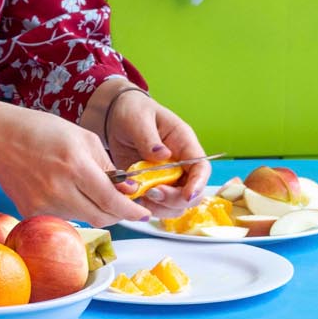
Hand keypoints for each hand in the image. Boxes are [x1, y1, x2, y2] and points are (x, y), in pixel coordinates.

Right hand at [0, 104, 150, 227]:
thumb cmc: (41, 130)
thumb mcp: (83, 138)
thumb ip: (107, 165)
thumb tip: (126, 190)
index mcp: (75, 165)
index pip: (112, 200)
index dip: (131, 210)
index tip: (144, 213)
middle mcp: (59, 189)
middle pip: (101, 217)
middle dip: (117, 213)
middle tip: (123, 205)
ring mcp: (43, 204)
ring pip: (83, 218)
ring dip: (93, 208)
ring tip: (83, 186)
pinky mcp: (31, 213)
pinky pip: (62, 218)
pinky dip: (71, 208)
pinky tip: (62, 189)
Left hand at [103, 89, 209, 215]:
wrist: (116, 116)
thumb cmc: (134, 111)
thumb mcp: (139, 118)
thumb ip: (148, 137)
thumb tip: (162, 155)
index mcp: (184, 143)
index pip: (201, 168)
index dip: (198, 184)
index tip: (187, 195)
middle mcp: (180, 164)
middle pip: (192, 193)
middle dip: (175, 199)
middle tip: (152, 193)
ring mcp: (167, 177)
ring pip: (176, 204)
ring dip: (161, 207)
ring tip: (141, 196)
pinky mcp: (151, 185)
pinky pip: (157, 205)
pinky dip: (148, 207)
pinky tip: (134, 198)